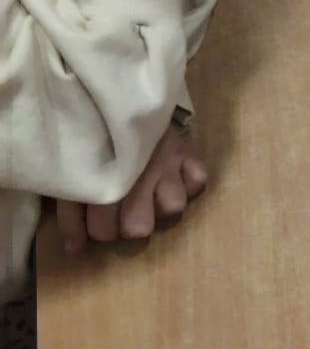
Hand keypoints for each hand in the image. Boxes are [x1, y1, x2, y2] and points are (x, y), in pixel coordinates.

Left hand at [57, 125, 207, 253]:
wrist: (116, 96)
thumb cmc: (92, 141)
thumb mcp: (72, 174)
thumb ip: (70, 215)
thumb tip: (76, 252)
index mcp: (106, 183)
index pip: (104, 232)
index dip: (96, 231)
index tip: (94, 218)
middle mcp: (139, 178)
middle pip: (140, 229)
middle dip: (128, 224)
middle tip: (124, 211)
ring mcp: (168, 164)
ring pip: (174, 207)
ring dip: (161, 203)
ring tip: (152, 194)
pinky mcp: (189, 152)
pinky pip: (199, 179)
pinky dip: (189, 183)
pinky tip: (176, 178)